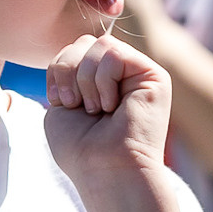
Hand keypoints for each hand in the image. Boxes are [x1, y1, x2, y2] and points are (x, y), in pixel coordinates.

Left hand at [43, 34, 174, 193]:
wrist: (104, 170)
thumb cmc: (81, 147)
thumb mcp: (62, 98)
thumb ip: (70, 65)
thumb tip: (85, 41)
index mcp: (99, 80)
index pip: (72, 48)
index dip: (58, 71)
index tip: (62, 103)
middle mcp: (121, 74)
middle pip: (84, 41)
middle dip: (69, 73)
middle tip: (79, 107)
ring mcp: (138, 73)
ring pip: (99, 44)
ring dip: (86, 81)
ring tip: (98, 110)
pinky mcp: (154, 75)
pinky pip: (114, 53)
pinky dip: (103, 82)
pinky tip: (113, 107)